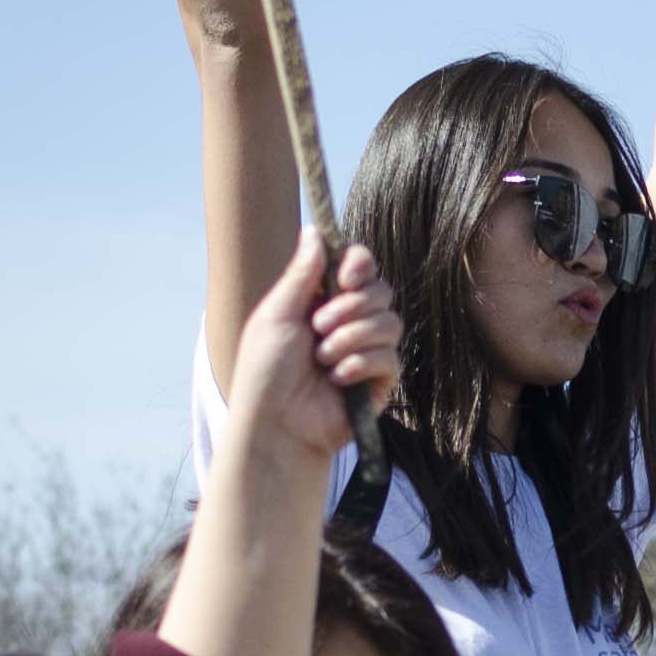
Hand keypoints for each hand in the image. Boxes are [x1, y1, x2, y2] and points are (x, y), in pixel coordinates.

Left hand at [218, 232, 400, 472]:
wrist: (277, 425)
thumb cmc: (265, 372)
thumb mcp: (277, 314)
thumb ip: (302, 274)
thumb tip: (315, 230)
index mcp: (323, 300)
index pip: (359, 266)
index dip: (359, 264)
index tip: (346, 277)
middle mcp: (349, 321)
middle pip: (380, 290)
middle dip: (351, 307)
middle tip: (319, 327)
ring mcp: (367, 350)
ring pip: (390, 322)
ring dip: (353, 337)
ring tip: (323, 358)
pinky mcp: (380, 380)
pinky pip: (390, 357)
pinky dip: (361, 364)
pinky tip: (338, 379)